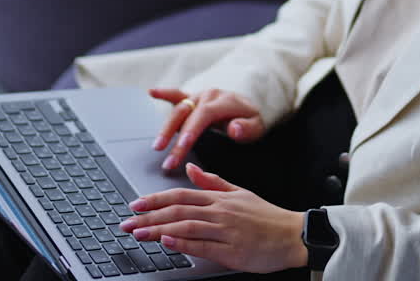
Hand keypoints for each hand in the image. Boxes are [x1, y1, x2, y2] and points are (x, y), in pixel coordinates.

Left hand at [120, 162, 307, 272]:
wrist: (293, 234)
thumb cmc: (266, 216)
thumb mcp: (239, 192)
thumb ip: (212, 181)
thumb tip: (190, 169)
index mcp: (220, 198)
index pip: (180, 195)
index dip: (155, 199)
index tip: (135, 204)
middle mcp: (220, 211)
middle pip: (177, 210)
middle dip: (148, 216)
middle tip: (127, 222)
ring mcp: (225, 231)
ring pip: (185, 226)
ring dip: (159, 230)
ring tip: (139, 233)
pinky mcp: (231, 251)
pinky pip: (203, 245)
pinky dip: (183, 243)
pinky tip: (168, 242)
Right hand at [148, 88, 265, 170]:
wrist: (247, 105)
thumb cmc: (249, 119)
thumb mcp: (257, 126)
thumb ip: (247, 128)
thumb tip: (234, 129)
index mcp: (223, 101)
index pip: (203, 115)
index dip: (191, 130)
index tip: (183, 145)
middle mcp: (208, 95)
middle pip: (186, 113)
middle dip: (174, 135)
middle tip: (166, 157)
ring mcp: (198, 95)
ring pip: (178, 108)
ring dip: (166, 127)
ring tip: (157, 146)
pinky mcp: (191, 98)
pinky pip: (176, 94)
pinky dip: (164, 93)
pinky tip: (151, 92)